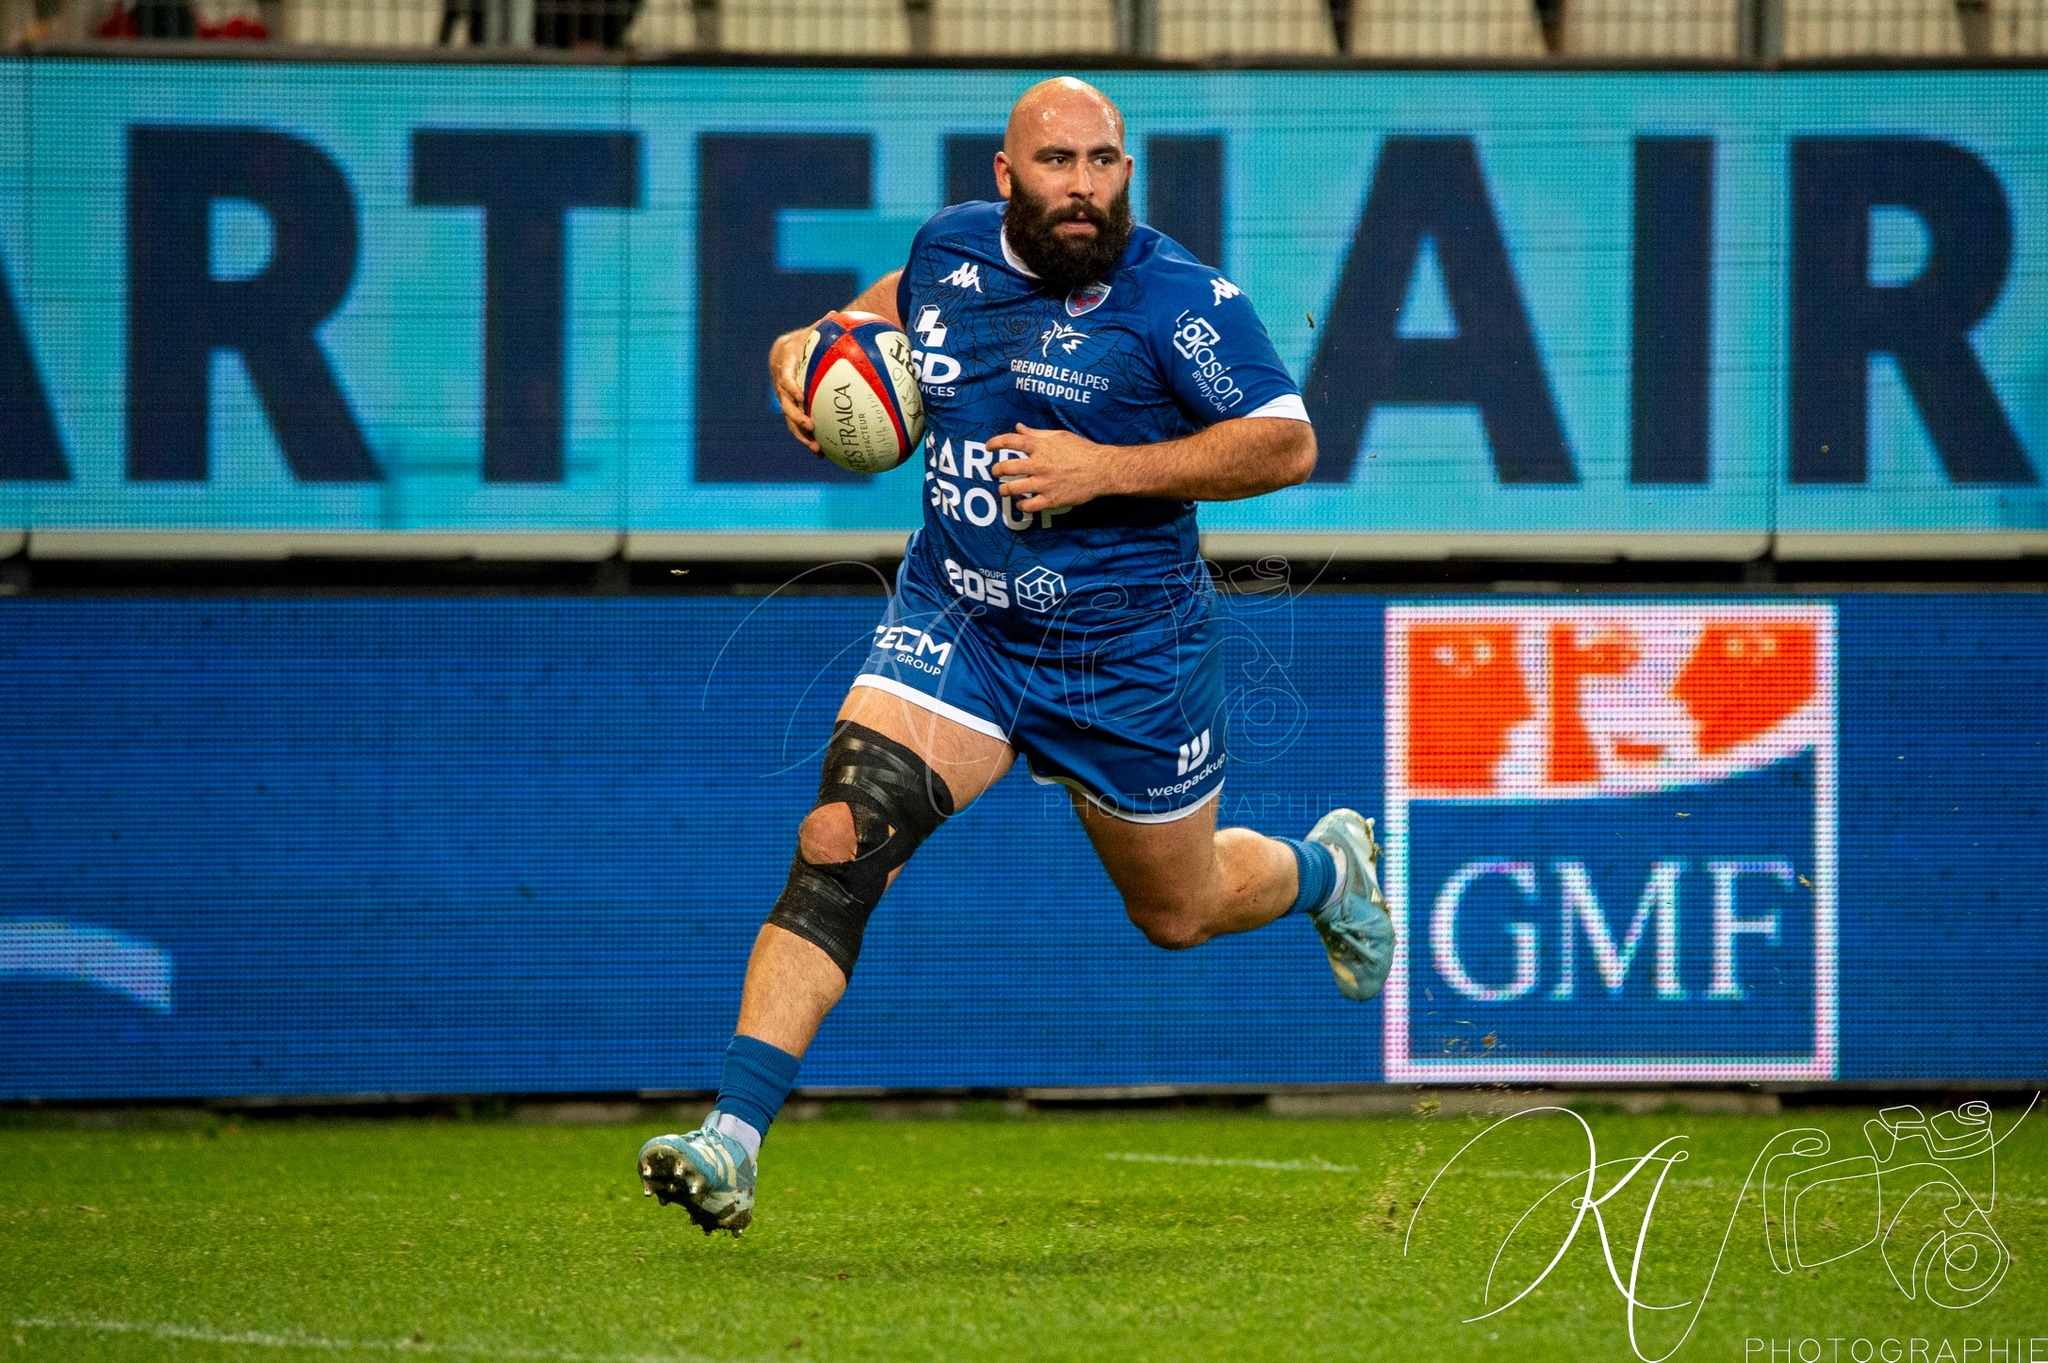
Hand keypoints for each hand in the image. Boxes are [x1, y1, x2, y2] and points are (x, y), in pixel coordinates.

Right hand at [768, 323, 822, 454]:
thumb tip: (836, 314)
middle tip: (810, 425)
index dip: (791, 387)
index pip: (785, 377)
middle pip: (785, 404)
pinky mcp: (791, 408)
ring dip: (801, 435)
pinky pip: (797, 425)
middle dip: (796, 417)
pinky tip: (821, 454)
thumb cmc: (806, 339)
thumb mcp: (814, 331)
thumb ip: (823, 327)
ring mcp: (784, 398)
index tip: (801, 396)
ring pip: (789, 419)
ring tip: (816, 448)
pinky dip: (807, 438)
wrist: (788, 350)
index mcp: (784, 363)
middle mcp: (780, 383)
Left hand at [986, 424, 1123, 513]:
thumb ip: (1037, 433)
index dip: (995, 443)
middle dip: (996, 470)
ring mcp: (1044, 483)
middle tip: (995, 472)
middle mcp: (1039, 464)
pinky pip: (1028, 505)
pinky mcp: (1051, 499)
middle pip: (1007, 467)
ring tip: (1004, 490)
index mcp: (1040, 446)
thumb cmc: (1082, 450)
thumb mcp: (1059, 436)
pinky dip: (1021, 505)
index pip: (1011, 441)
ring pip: (1013, 488)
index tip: (989, 448)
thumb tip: (1019, 427)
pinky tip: (1021, 502)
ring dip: (1004, 490)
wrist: (1102, 469)